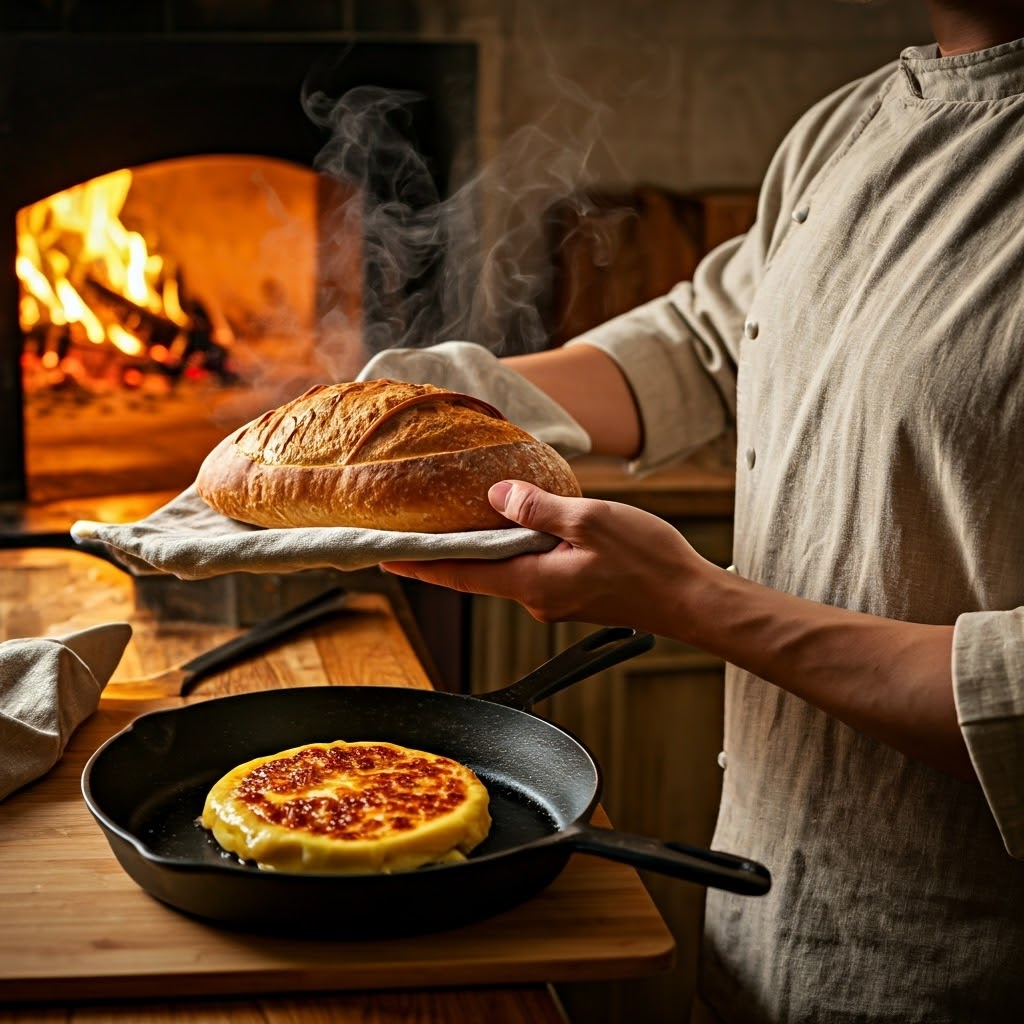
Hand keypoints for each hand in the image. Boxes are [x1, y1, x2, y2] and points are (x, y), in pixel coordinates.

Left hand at [381, 480, 711, 632]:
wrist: (690, 598)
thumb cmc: (647, 562)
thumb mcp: (590, 521)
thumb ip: (539, 509)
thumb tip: (498, 495)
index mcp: (532, 583)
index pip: (462, 575)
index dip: (421, 566)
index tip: (387, 558)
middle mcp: (536, 598)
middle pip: (478, 573)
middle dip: (445, 553)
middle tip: (413, 529)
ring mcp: (554, 599)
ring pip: (506, 569)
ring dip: (483, 547)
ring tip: (459, 518)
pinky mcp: (572, 593)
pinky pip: (531, 569)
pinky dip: (514, 548)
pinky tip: (518, 525)